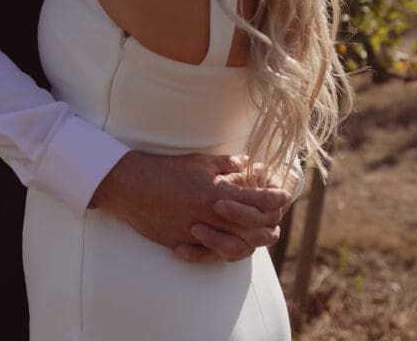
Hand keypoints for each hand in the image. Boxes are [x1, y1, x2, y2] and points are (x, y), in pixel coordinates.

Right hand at [91, 152, 289, 263]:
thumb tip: (244, 162)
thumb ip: (223, 165)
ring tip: (255, 237)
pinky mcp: (182, 243)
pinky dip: (220, 253)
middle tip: (276, 219)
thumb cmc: (164, 169)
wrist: (131, 186)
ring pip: (234, 247)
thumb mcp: (197, 162)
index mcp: (216, 191)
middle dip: (268, 224)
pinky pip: (208, 256)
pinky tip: (226, 247)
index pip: (256, 200)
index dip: (274, 198)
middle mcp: (210, 214)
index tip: (285, 195)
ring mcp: (196, 232)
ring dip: (249, 243)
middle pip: (251, 228)